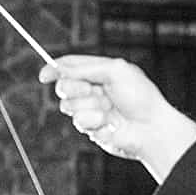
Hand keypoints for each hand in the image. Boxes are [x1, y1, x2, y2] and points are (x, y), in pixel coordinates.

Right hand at [40, 53, 195, 178]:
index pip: (70, 66)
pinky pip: (78, 121)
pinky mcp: (90, 128)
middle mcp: (92, 90)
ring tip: (108, 109)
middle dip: (74, 88)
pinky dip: (93, 120)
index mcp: (99, 72)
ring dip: (89, 106)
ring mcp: (90, 109)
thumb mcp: (116, 70)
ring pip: (68, 106)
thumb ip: (85, 67)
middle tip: (92, 90)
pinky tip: (107, 122)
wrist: (151, 127)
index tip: (45, 75)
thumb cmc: (141, 96)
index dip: (54, 69)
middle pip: (63, 86)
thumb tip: (60, 68)